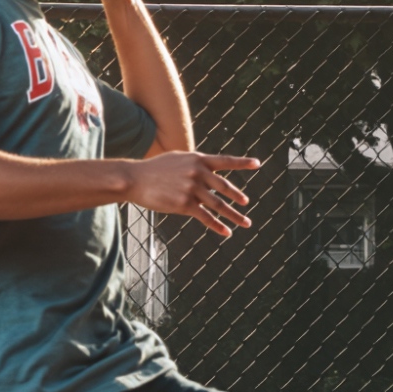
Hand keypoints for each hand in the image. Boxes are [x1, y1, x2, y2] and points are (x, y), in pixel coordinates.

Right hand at [125, 151, 258, 236]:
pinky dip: (218, 226)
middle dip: (238, 197)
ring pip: (219, 205)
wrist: (135, 179)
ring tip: (245, 223)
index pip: (225, 160)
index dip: (242, 162)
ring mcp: (192, 189)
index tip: (257, 164)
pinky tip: (227, 232)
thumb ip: (195, 163)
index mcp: (198, 160)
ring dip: (234, 216)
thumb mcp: (178, 159)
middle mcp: (198, 173)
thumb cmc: (155, 169)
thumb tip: (209, 169)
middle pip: (225, 187)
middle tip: (246, 204)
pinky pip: (206, 217)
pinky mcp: (185, 204)